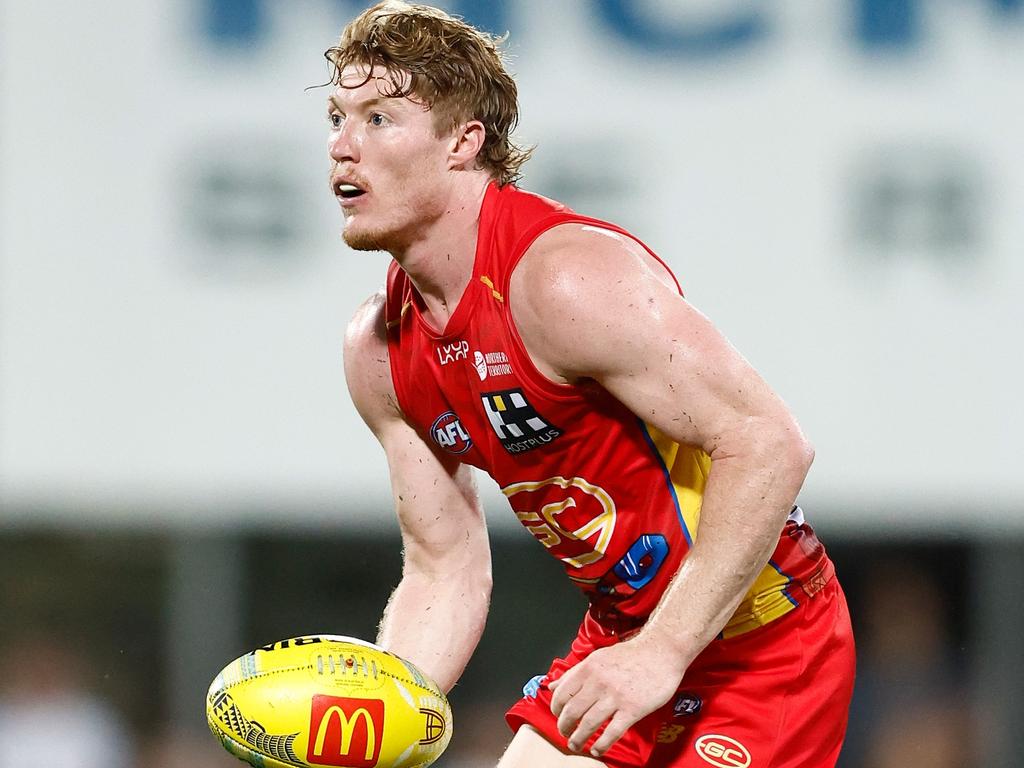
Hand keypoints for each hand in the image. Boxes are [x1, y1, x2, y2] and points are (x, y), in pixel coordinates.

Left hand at [548, 632, 687, 756]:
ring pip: (589, 724)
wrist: (661, 651)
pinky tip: (597, 748)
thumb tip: (552, 686)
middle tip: (564, 733)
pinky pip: (612, 732)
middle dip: (564, 727)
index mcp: (588, 668)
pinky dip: (601, 744)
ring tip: (575, 744)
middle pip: (572, 711)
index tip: (558, 716)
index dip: (556, 709)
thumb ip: (574, 673)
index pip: (562, 693)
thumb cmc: (630, 655)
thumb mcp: (598, 658)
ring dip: (578, 738)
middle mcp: (599, 682)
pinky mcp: (633, 709)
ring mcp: (616, 697)